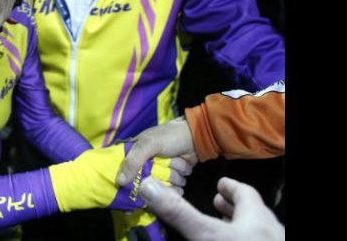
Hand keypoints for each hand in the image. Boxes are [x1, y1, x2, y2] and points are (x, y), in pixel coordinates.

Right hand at [117, 116, 197, 186]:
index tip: (132, 187)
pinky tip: (182, 172)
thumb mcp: (149, 144)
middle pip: (144, 183)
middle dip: (158, 176)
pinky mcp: (171, 178)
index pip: (124, 172)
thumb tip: (119, 181)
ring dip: (172, 176)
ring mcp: (159, 173)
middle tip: (163, 165)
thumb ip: (133, 161)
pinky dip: (179, 181)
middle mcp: (144, 165)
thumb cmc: (170, 137)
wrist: (196, 137)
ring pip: (161, 186)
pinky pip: (172, 189)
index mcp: (134, 154)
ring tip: (176, 163)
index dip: (127, 182)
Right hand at [140, 177, 283, 240]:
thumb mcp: (207, 235)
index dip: (231, 187)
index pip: (246, 193)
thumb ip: (180, 213)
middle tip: (216, 205)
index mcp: (257, 217)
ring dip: (240, 229)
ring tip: (223, 230)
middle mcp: (270, 232)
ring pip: (257, 233)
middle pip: (254, 214)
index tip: (219, 183)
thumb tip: (148, 186)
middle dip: (233, 209)